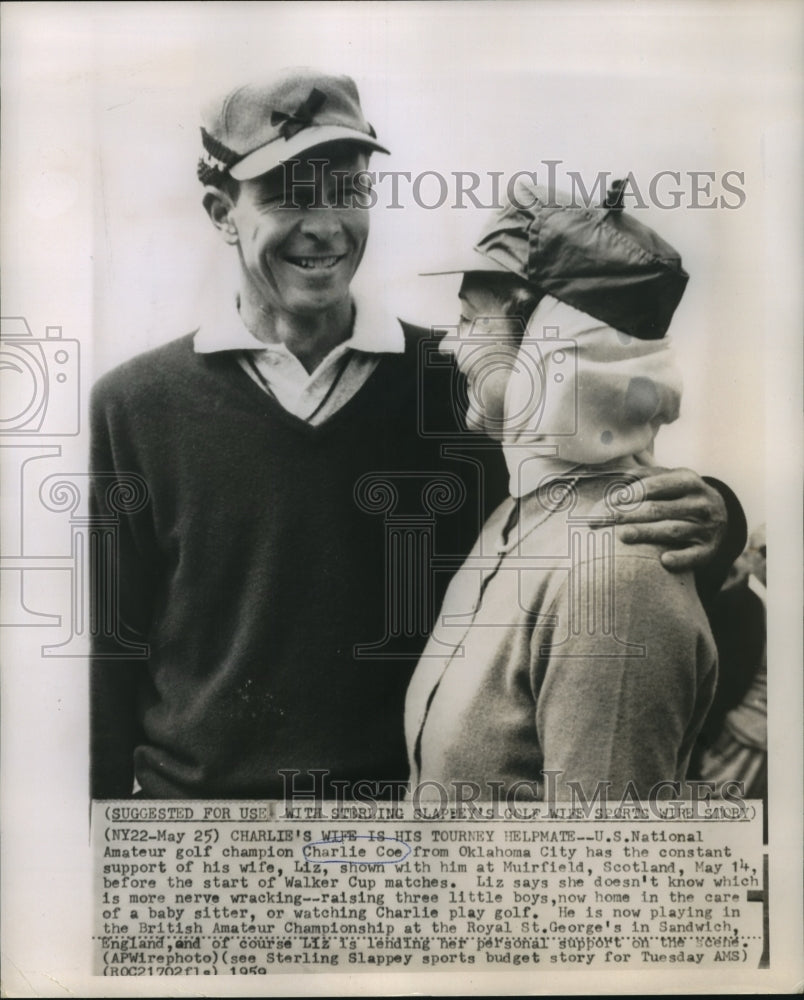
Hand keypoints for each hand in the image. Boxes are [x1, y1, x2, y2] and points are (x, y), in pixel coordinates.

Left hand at [599, 467, 727, 571]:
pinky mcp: (709, 549)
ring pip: (673, 530)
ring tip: (622, 535)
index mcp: (688, 480)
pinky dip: (681, 558)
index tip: (605, 503)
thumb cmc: (683, 495)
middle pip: (658, 509)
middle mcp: (700, 503)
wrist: (721, 514)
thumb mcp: (672, 478)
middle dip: (627, 515)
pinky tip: (664, 560)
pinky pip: (694, 555)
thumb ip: (647, 475)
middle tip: (601, 521)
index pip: (653, 486)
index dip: (628, 494)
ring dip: (647, 533)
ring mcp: (707, 527)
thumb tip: (621, 475)